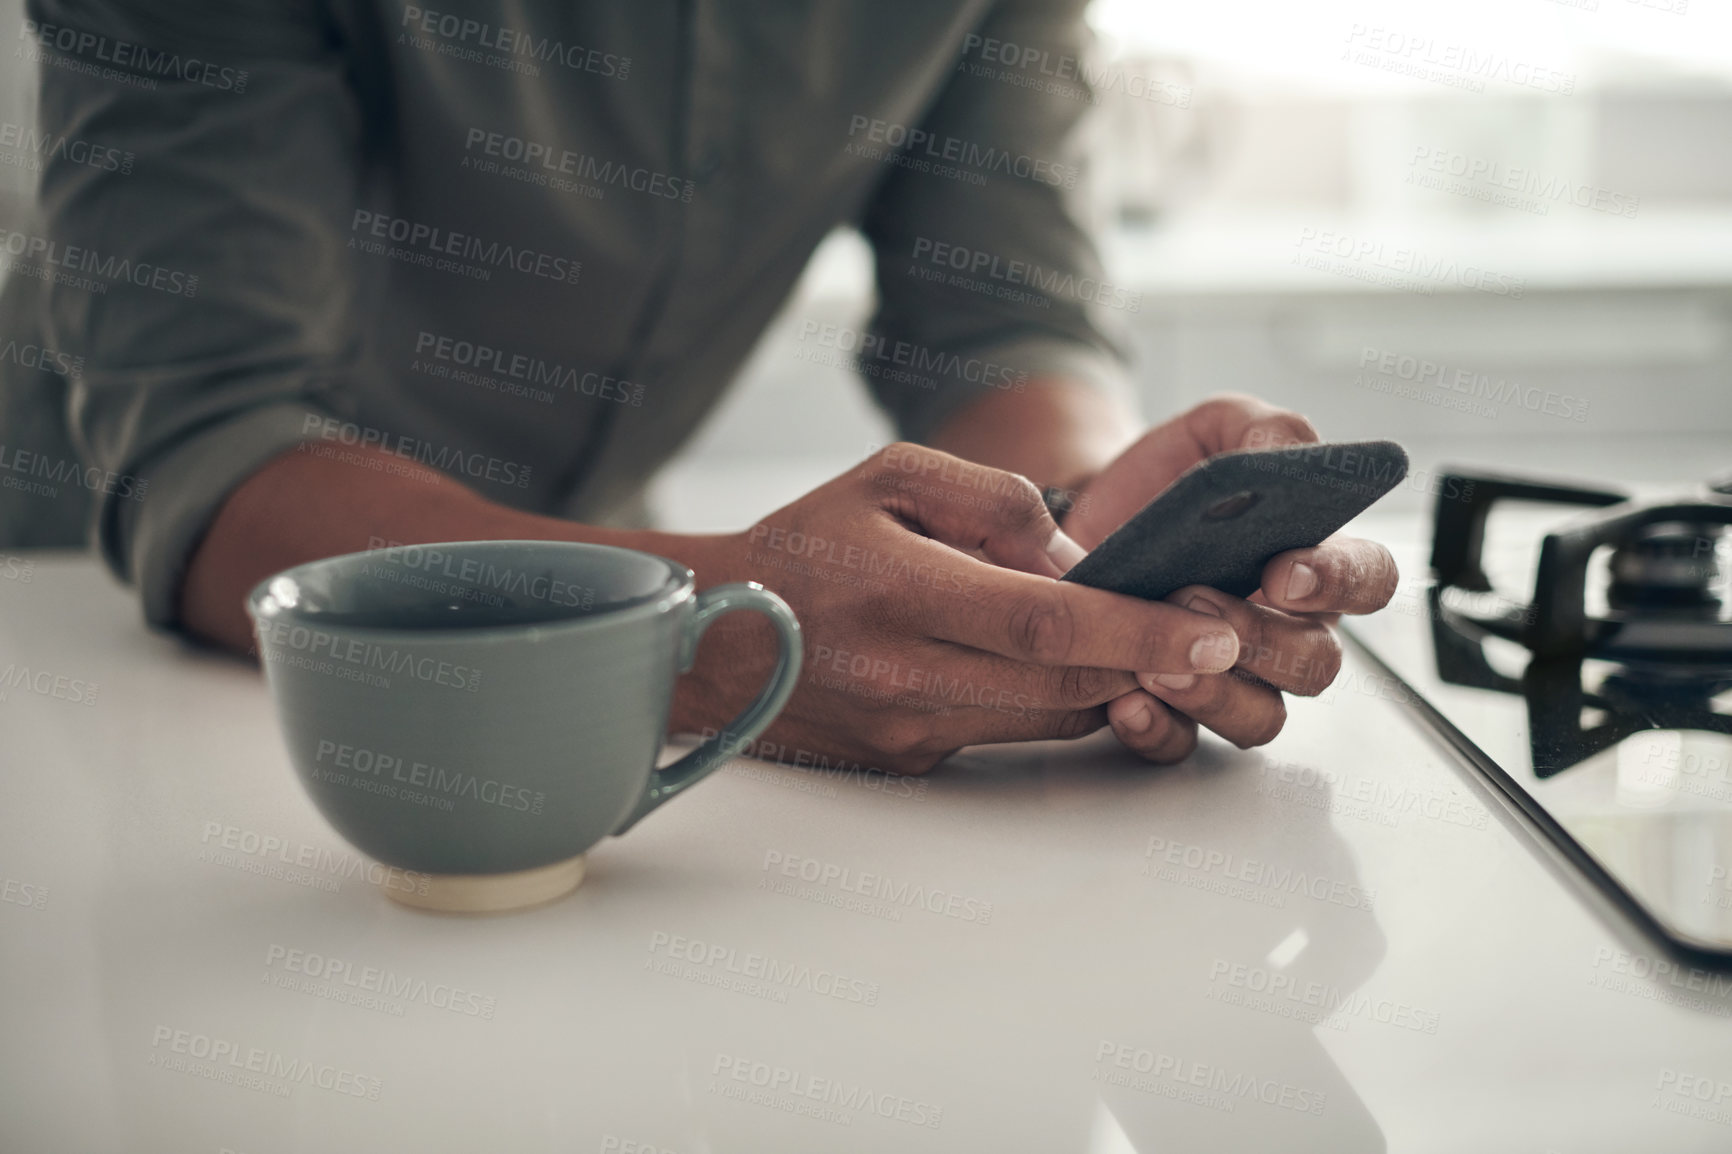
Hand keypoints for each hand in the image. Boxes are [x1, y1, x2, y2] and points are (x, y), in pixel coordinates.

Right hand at [670, 444, 1246, 774]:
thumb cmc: (810, 543)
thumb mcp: (892, 475)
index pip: (1045, 625)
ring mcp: (910, 729)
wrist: (720, 637)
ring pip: (1052, 718)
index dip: (1137, 632)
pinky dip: (1052, 701)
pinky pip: (1013, 734)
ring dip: (1108, 684)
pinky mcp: (912, 761)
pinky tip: (1052, 663)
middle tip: (1209, 635)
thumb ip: (994, 500)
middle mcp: (907, 674)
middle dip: (1150, 664)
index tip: (1212, 631)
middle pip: (1066, 686)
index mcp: (900, 591)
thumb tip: (1077, 560)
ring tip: (1133, 638)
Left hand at [1062, 394, 1399, 762]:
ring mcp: (1234, 677)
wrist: (1088, 515)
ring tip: (1155, 660)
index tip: (1285, 571)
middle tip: (1193, 599)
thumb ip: (1264, 429)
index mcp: (1315, 563)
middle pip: (1317, 664)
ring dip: (1213, 693)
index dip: (1340, 584)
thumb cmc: (1170, 479)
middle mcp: (1286, 631)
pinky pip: (1182, 744)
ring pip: (1260, 717)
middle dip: (1261, 639)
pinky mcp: (1172, 706)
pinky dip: (1158, 729)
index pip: (1368, 583)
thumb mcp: (1217, 431)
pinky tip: (1126, 701)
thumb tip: (1289, 448)